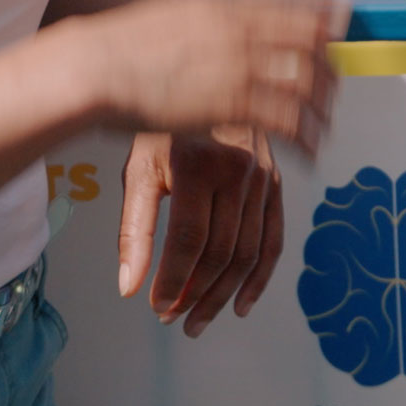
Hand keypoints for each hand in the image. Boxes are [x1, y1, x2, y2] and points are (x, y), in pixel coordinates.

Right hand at [71, 0, 344, 154]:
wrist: (94, 66)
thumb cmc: (120, 48)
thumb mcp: (172, 16)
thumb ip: (206, 20)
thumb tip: (219, 18)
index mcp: (225, 6)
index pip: (293, 5)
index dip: (325, 16)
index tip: (345, 22)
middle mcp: (240, 30)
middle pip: (309, 42)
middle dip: (330, 66)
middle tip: (336, 87)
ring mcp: (239, 64)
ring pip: (305, 82)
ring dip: (322, 108)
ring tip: (325, 130)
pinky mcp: (232, 103)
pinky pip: (288, 119)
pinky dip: (306, 137)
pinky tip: (309, 152)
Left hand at [117, 129, 284, 337]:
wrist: (203, 84)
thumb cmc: (161, 130)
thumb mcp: (139, 170)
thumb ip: (134, 231)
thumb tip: (129, 288)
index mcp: (197, 165)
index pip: (189, 240)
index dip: (173, 280)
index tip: (155, 307)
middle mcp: (237, 170)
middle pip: (221, 252)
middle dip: (195, 294)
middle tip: (172, 319)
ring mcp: (262, 176)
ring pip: (248, 253)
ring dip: (224, 295)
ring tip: (198, 320)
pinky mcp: (276, 182)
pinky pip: (274, 239)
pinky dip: (261, 278)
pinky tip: (242, 305)